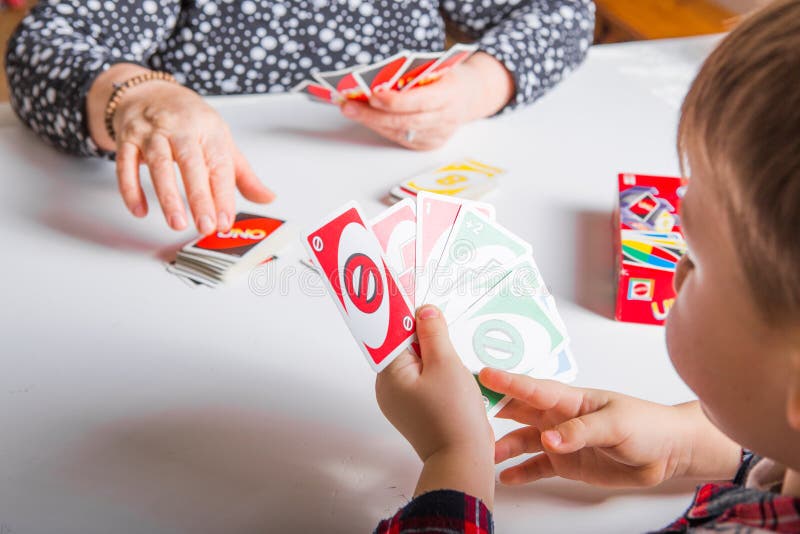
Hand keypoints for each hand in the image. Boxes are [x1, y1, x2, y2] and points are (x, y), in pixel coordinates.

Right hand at [88, 64, 274, 233]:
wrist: (149, 91)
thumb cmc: (190, 121)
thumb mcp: (221, 142)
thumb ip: (242, 174)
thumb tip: (267, 198)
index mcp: (210, 130)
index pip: (219, 165)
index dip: (223, 195)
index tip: (225, 221)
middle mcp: (181, 128)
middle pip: (191, 163)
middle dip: (199, 197)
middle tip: (205, 226)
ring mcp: (152, 132)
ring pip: (158, 163)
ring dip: (167, 195)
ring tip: (176, 223)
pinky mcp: (128, 137)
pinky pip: (125, 164)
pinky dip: (130, 188)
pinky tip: (140, 210)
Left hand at [340, 52, 513, 149]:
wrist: (469, 97)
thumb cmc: (446, 77)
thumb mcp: (436, 68)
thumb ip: (414, 74)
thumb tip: (376, 79)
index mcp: (450, 94)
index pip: (421, 102)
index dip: (396, 101)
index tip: (373, 95)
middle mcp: (445, 119)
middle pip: (405, 122)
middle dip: (374, 114)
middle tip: (349, 106)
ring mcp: (437, 135)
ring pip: (399, 132)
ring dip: (372, 121)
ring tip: (350, 110)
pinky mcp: (428, 145)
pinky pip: (400, 138)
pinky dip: (381, 128)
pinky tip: (366, 118)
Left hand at [376, 305, 494, 505]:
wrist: (463, 459)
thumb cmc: (453, 415)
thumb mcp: (446, 364)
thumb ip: (433, 333)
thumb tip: (423, 311)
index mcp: (389, 375)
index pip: (391, 334)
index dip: (406, 317)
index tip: (418, 301)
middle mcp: (388, 389)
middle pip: (404, 349)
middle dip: (425, 338)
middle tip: (445, 331)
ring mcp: (402, 402)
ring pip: (417, 366)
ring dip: (435, 357)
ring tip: (454, 359)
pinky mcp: (417, 411)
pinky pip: (424, 382)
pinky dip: (438, 374)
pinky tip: (456, 376)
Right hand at [479, 368, 741, 487]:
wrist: (668, 452)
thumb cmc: (647, 425)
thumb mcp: (616, 425)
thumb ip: (581, 432)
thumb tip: (548, 439)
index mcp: (571, 400)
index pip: (534, 389)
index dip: (509, 382)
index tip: (483, 375)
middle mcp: (559, 417)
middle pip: (520, 412)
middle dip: (494, 411)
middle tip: (467, 413)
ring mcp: (561, 440)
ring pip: (523, 441)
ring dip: (503, 446)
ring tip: (484, 454)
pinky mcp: (567, 463)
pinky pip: (537, 467)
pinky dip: (520, 472)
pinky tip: (505, 477)